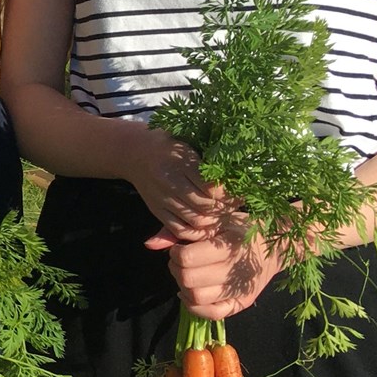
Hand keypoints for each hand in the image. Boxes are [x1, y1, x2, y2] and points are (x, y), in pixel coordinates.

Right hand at [130, 127, 228, 243]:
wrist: (135, 153)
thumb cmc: (168, 145)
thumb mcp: (189, 145)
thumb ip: (209, 160)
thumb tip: (237, 174)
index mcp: (179, 162)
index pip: (211, 186)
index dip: (230, 193)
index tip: (241, 191)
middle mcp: (168, 182)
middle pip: (205, 205)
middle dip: (225, 208)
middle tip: (236, 205)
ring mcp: (161, 198)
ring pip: (195, 220)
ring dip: (214, 221)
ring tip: (223, 214)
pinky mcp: (156, 210)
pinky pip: (179, 229)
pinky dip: (196, 232)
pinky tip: (206, 225)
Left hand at [146, 214, 284, 319]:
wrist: (276, 247)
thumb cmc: (240, 228)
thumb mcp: (213, 221)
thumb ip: (179, 232)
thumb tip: (149, 244)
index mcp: (230, 246)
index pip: (187, 258)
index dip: (176, 252)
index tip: (180, 247)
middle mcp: (236, 271)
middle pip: (188, 279)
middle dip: (176, 269)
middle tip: (181, 260)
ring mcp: (240, 291)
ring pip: (196, 297)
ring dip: (183, 287)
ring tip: (188, 274)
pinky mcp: (242, 304)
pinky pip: (211, 314)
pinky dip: (194, 305)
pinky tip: (191, 292)